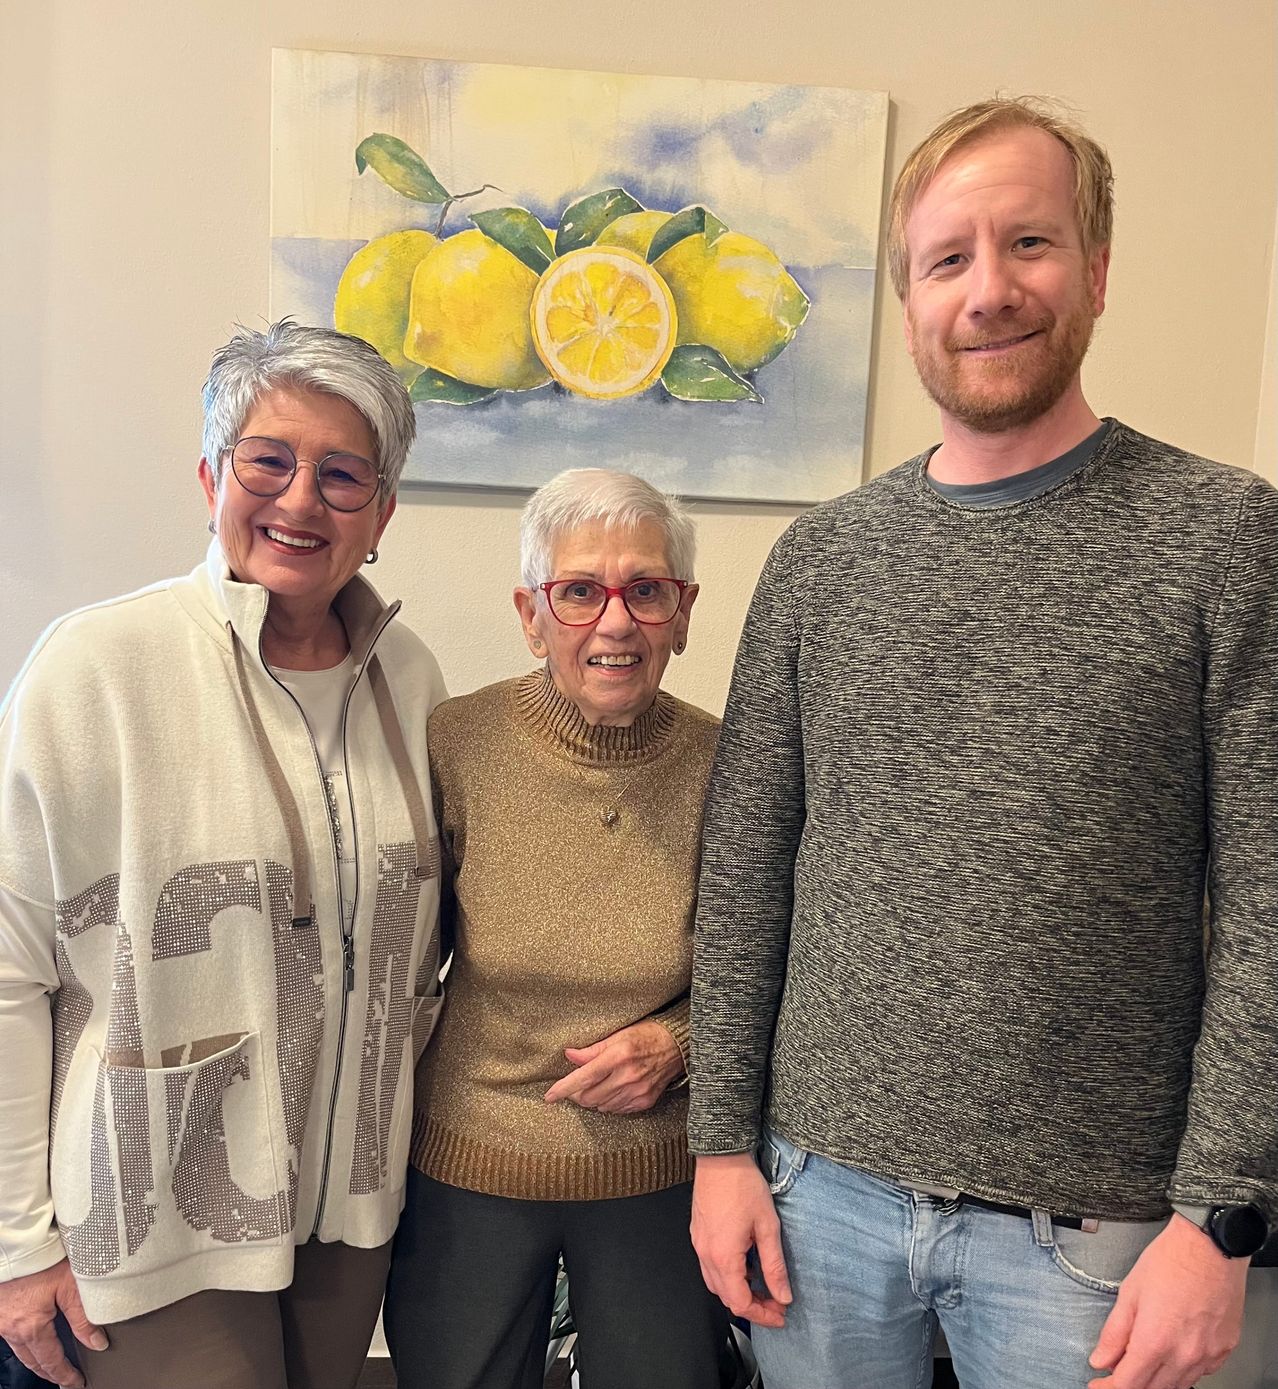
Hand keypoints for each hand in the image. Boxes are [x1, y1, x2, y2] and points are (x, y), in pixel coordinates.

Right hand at [0, 1258, 106, 1387]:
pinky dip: (25, 1343)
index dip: (65, 1375)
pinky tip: (33, 1339)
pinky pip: (12, 1336)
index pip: (51, 1361)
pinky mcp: (0, 1309)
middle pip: (33, 1361)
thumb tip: (97, 1341)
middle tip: (64, 1380)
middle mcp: (12, 1329)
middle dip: (49, 1373)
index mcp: (31, 1327)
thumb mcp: (70, 1285)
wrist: (16, 1244)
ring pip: (21, 1350)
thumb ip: (84, 1316)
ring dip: (36, 1360)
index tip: (75, 1383)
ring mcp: (3, 1321)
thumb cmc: (40, 1259)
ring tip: (50, 1366)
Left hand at [543, 1020, 682, 1112]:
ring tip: (599, 1084)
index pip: (583, 1077)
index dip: (563, 1088)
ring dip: (594, 1099)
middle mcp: (627, 1077)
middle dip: (578, 1093)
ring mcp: (637, 1092)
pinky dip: (610, 1103)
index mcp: (617, 1057)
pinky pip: (617, 1110)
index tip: (549, 1096)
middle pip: (589, 1097)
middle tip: (578, 1084)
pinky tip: (614, 1090)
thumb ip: (591, 1049)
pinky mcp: (645, 1102)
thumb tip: (569, 1055)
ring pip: (601, 1106)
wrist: (677, 1046)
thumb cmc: (645, 1035)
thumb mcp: (617, 1035)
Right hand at [692, 1151, 791, 1327]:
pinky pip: (710, 1266)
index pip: (740, 1303)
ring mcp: (699, 1244)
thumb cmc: (743, 1186)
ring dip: (739, 1292)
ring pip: (716, 1284)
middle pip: (726, 1298)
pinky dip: (728, 1275)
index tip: (779, 1315)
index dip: (762, 1315)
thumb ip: (774, 1265)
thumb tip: (783, 1295)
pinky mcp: (698, 1234)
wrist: (721, 1157)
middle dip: (752, 1306)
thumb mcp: (768, 1227)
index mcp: (724, 1257)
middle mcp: (706, 1255)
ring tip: (763, 1286)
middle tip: (775, 1304)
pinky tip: (746, 1266)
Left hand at [1087, 1213, 1246, 1387]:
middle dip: (1131, 1385)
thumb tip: (1101, 1359)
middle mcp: (1184, 1355)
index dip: (1109, 1388)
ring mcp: (1208, 1355)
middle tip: (1116, 1372)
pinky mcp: (1224, 1349)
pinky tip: (1172, 1356)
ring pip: (1179, 1385)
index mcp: (1155, 1341)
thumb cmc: (1172, 1260)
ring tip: (1142, 1363)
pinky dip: (1183, 1371)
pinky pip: (1201, 1373)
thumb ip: (1114, 1332)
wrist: (1211, 1246)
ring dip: (1157, 1381)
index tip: (1099, 1385)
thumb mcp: (1130, 1292)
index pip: (1128, 1384)